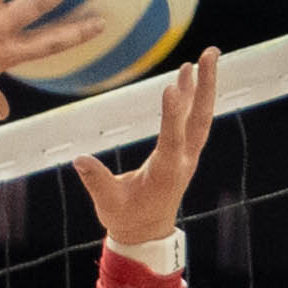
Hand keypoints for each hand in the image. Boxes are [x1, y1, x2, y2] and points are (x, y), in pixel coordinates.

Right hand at [68, 42, 220, 247]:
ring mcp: (187, 155)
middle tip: (208, 55)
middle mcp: (182, 160)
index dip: (173, 114)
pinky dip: (195, 96)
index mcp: (165, 173)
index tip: (173, 86)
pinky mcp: (184, 151)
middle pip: (198, 119)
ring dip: (205, 85)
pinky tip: (192, 75)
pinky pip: (194, 120)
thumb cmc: (126, 218)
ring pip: (201, 116)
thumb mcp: (108, 203)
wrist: (147, 233)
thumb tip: (79, 160)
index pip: (171, 139)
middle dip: (205, 86)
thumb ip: (96, 180)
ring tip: (208, 55)